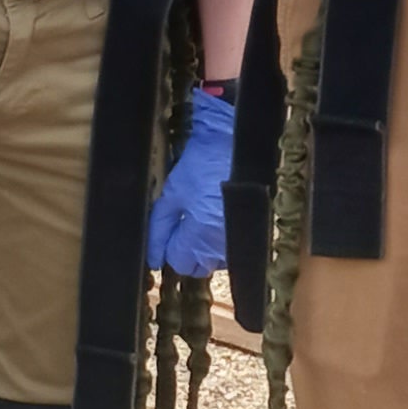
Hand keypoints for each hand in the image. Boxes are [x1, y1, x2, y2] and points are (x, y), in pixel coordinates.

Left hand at [149, 83, 234, 275]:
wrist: (235, 143)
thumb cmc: (202, 166)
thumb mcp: (172, 194)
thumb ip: (160, 228)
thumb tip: (154, 258)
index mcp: (200, 237)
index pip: (179, 263)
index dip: (170, 248)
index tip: (170, 230)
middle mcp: (223, 245)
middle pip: (199, 266)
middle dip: (189, 250)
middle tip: (186, 222)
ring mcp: (240, 238)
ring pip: (216, 259)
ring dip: (207, 246)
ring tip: (205, 215)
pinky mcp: (253, 229)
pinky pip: (232, 246)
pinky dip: (224, 237)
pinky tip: (220, 215)